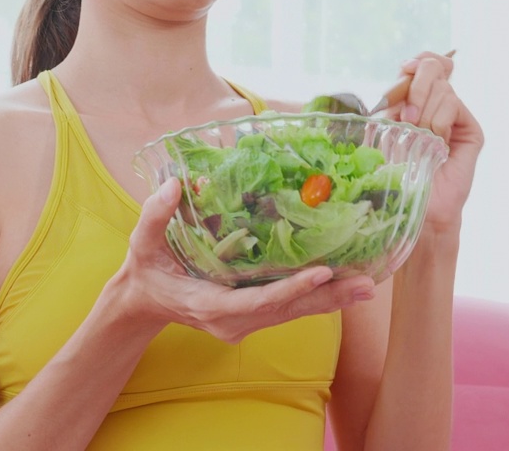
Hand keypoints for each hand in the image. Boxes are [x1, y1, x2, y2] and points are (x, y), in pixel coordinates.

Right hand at [114, 178, 375, 343]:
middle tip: (365, 285)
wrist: (143, 302)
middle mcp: (232, 321)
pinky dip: (317, 297)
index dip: (291, 288)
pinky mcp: (252, 318)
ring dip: (330, 300)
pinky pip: (290, 309)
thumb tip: (176, 184)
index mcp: (209, 305)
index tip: (322, 273)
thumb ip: (156, 214)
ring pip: (294, 313)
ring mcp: (244, 324)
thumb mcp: (141, 242)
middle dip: (327, 298)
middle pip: (287, 311)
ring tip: (366, 285)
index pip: (258, 301)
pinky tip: (345, 286)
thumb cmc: (146, 269)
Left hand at [385, 51, 483, 235]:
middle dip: (417, 87)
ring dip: (425, 112)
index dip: (417, 61)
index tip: (406, 69)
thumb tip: (406, 67)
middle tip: (407, 117)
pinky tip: (435, 141)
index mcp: (414, 98)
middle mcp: (436, 103)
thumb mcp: (382, 127)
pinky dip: (439, 120)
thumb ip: (392, 97)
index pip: (422, 62)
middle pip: (433, 67)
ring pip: (443, 89)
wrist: (412, 201)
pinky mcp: (471, 130)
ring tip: (419, 138)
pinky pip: (454, 105)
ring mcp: (455, 116)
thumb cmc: (391, 170)